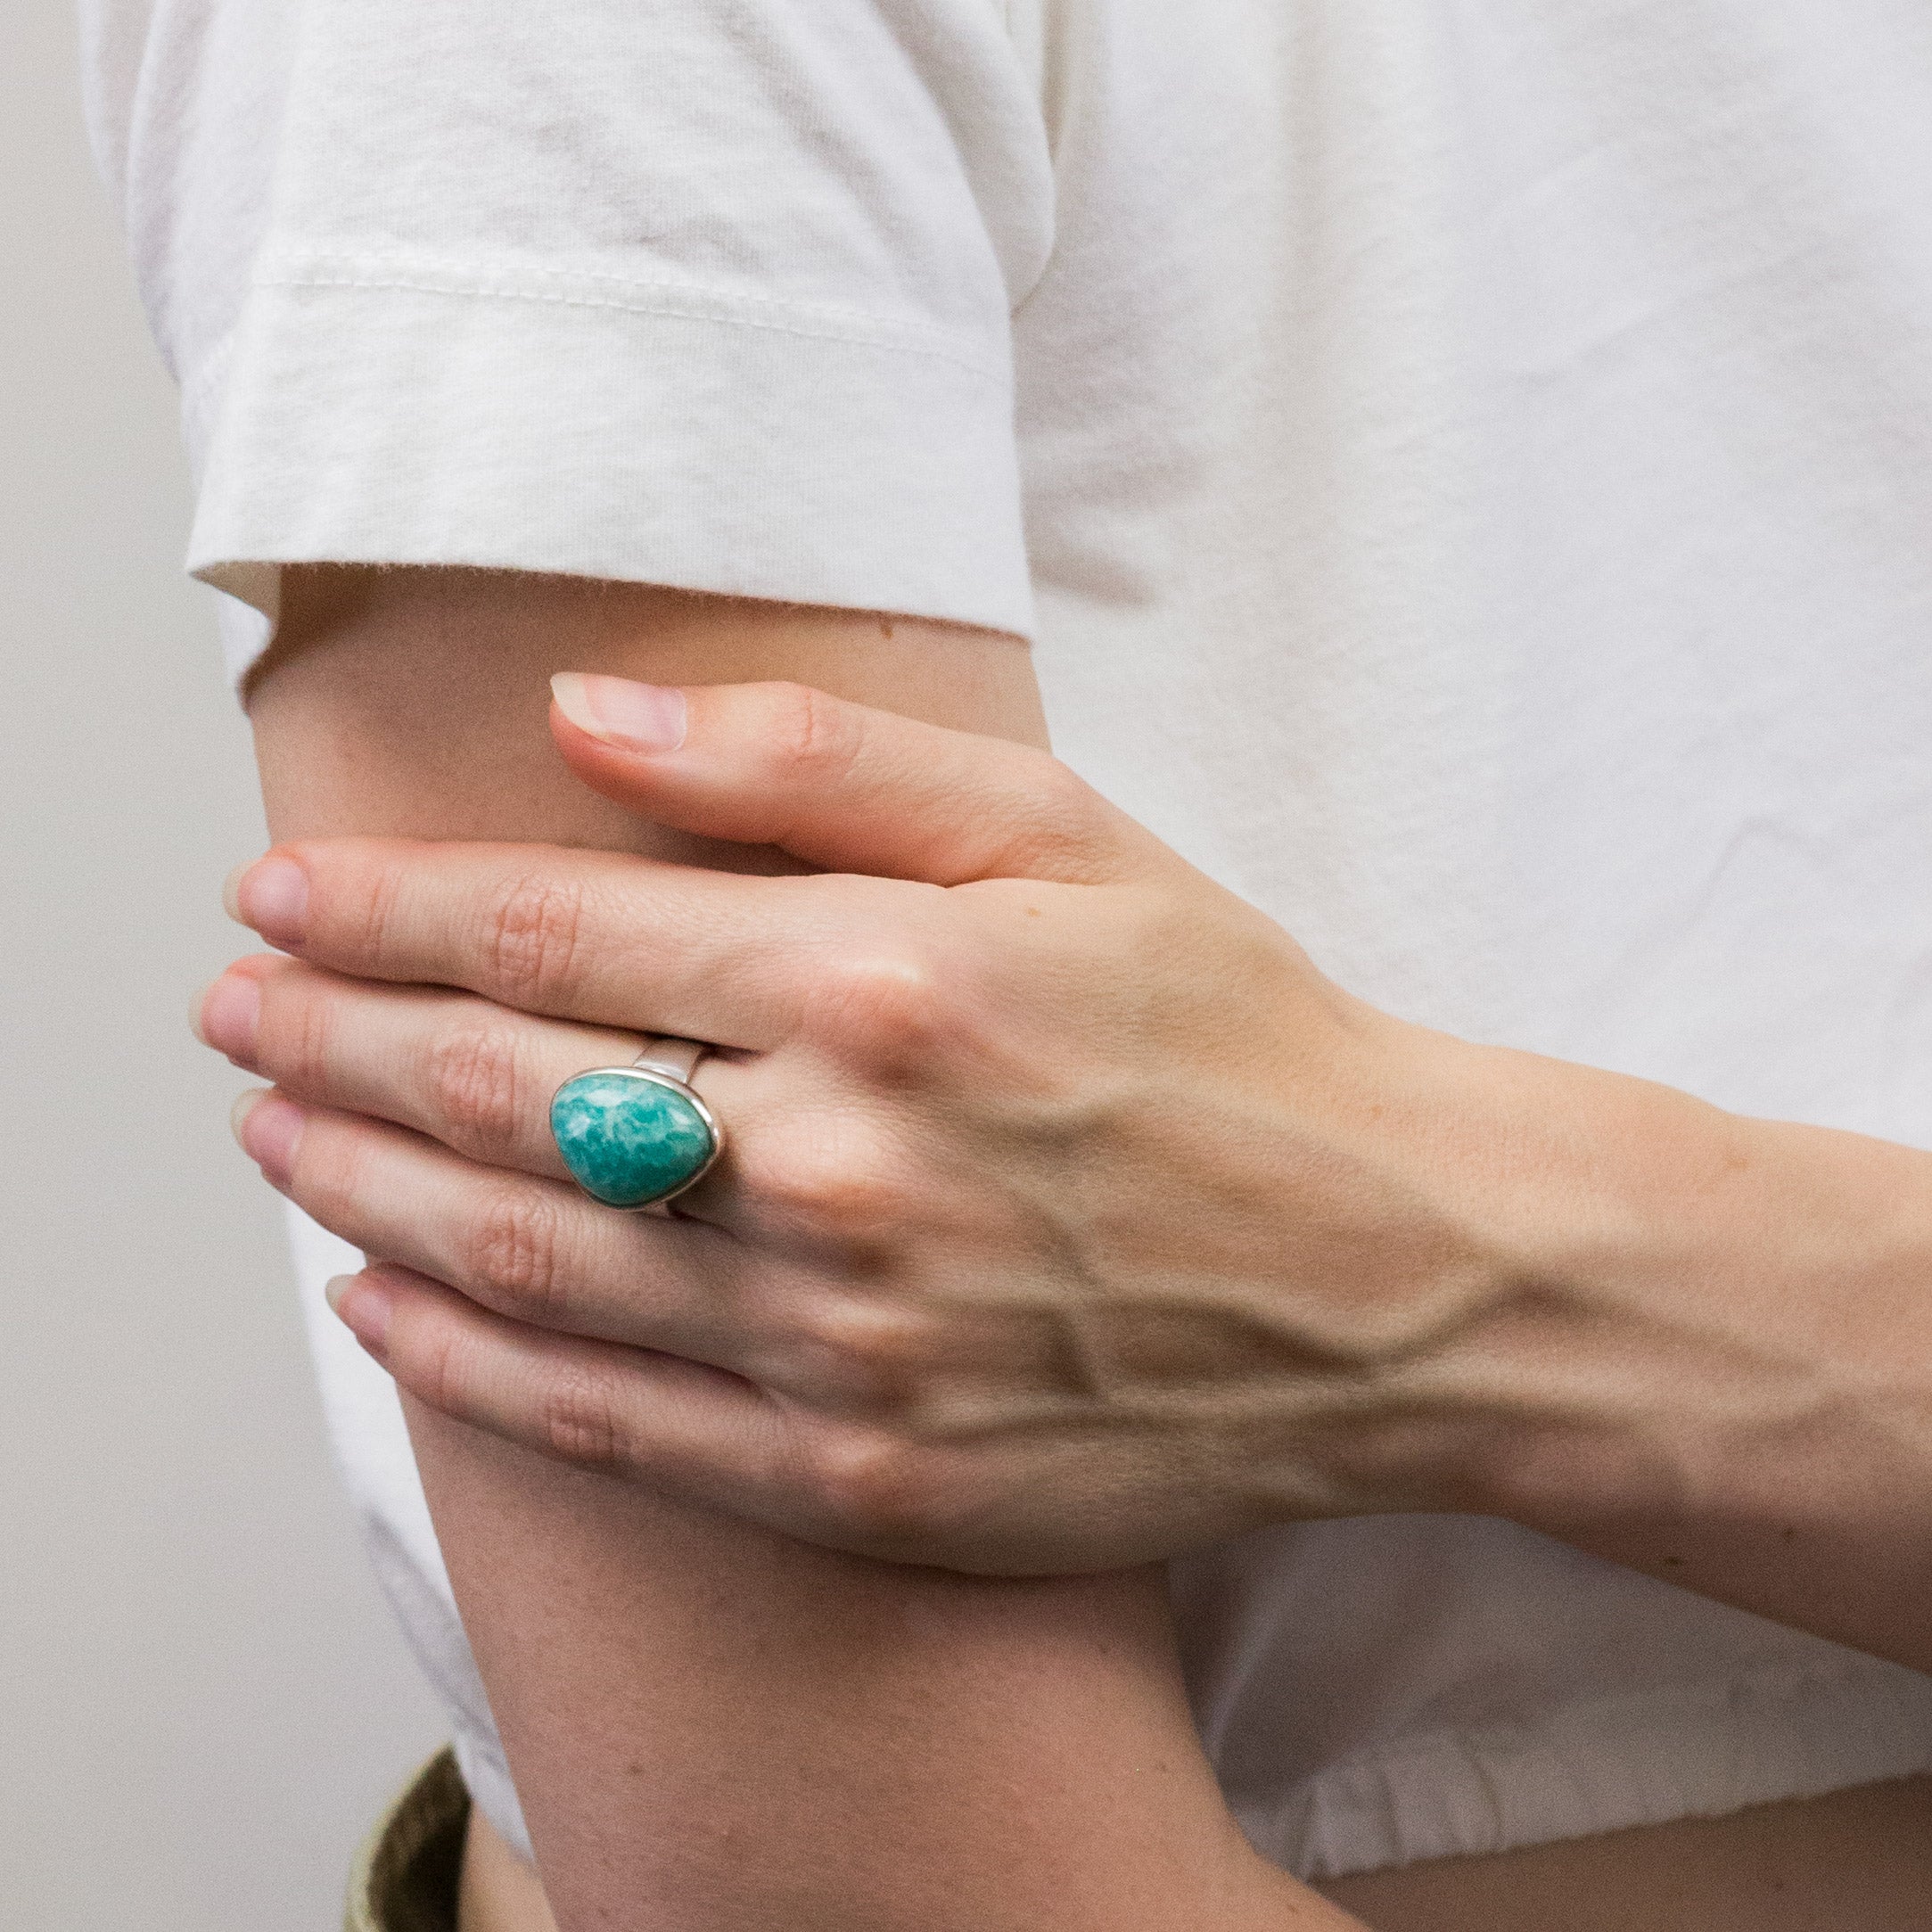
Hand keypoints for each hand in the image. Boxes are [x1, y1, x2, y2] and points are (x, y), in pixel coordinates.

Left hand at [199, 674, 1519, 1571]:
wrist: (1397, 1274)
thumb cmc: (1235, 1036)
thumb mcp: (1067, 834)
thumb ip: (819, 756)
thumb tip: (588, 714)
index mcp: (887, 983)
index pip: (554, 931)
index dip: (387, 907)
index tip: (281, 894)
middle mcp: (845, 1168)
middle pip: (504, 1093)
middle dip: (334, 1034)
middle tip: (233, 1003)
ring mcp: (848, 1345)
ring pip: (527, 1263)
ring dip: (363, 1188)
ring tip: (270, 1133)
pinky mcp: (872, 1474)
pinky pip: (615, 1425)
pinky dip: (469, 1367)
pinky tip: (383, 1310)